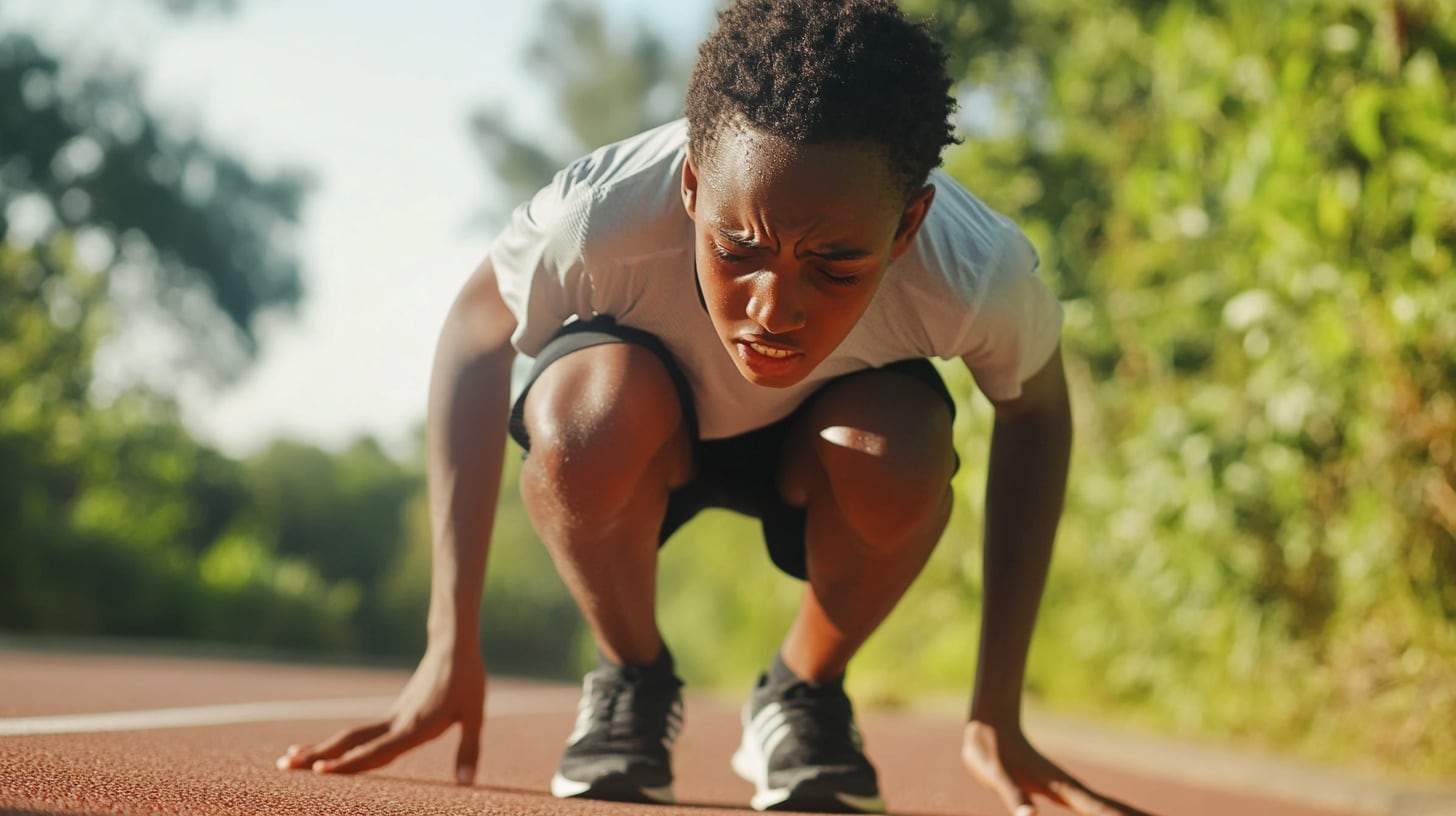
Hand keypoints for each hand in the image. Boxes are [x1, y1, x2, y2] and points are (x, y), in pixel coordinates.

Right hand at [277, 643, 485, 784]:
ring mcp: (392, 718)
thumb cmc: (468, 680)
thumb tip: (467, 785)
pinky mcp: (394, 715)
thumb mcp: (475, 715)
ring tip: (287, 759)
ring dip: (320, 750)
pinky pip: (362, 734)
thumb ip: (469, 750)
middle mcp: (396, 724)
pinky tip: (324, 752)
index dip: (349, 764)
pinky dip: (340, 745)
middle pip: (350, 743)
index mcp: (414, 727)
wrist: (453, 646)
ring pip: (349, 737)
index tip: (320, 772)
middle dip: (317, 757)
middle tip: (283, 766)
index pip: (376, 751)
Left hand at [962, 720, 1159, 815]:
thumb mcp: (996, 775)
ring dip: (1132, 815)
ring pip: (1111, 808)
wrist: (989, 726)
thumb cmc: (989, 751)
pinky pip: (1096, 808)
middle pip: (1117, 809)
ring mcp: (1071, 790)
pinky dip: (1114, 814)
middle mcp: (1073, 790)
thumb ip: (1014, 796)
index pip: (1103, 811)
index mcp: (1063, 789)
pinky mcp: (1063, 791)